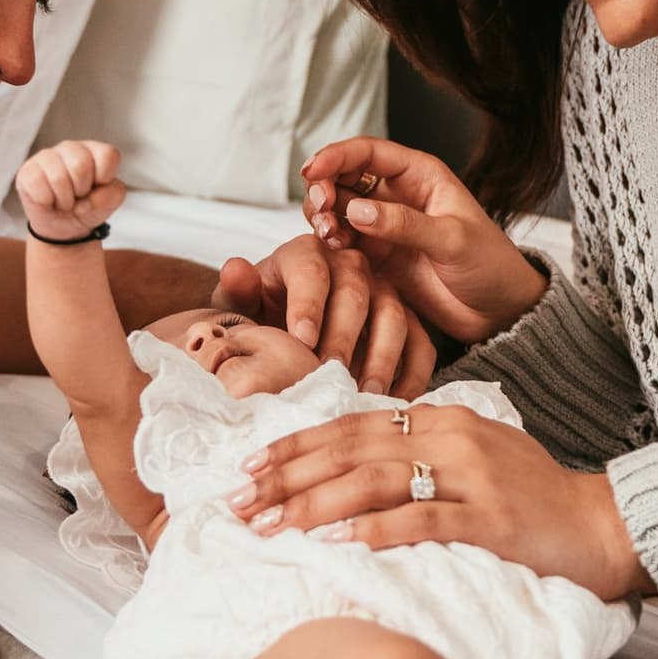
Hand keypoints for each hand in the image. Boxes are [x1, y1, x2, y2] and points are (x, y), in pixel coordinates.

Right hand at [17, 136, 125, 241]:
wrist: (63, 227)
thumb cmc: (87, 207)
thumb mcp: (109, 202)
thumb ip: (113, 193)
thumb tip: (91, 195)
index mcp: (94, 151)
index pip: (107, 155)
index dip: (105, 178)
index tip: (98, 187)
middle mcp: (71, 148)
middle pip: (80, 165)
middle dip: (81, 190)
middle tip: (78, 196)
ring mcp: (46, 157)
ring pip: (58, 177)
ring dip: (64, 200)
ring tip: (63, 201)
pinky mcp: (27, 171)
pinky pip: (37, 185)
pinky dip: (46, 201)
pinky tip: (48, 200)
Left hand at [213, 234, 433, 398]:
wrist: (282, 341)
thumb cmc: (261, 321)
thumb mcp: (241, 309)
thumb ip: (237, 291)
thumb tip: (236, 269)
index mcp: (304, 254)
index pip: (311, 270)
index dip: (308, 305)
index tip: (302, 341)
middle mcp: (349, 265)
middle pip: (355, 293)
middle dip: (343, 337)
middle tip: (328, 373)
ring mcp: (383, 292)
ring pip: (394, 316)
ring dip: (380, 358)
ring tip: (361, 393)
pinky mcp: (408, 323)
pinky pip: (421, 345)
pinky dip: (411, 376)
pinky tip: (389, 404)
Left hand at [228, 405, 648, 599]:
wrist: (605, 526)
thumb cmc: (531, 502)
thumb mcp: (471, 461)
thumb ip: (417, 457)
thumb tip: (348, 473)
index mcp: (441, 418)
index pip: (353, 424)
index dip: (296, 444)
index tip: (248, 466)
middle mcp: (452, 436)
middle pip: (351, 449)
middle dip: (287, 475)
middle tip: (237, 501)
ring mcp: (473, 476)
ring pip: (376, 480)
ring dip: (313, 503)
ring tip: (268, 525)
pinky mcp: (491, 518)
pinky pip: (422, 519)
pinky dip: (373, 529)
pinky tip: (333, 543)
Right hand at [298, 139, 548, 344]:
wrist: (498, 312)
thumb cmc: (490, 266)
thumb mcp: (452, 240)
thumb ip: (405, 224)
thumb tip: (356, 209)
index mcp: (420, 175)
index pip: (368, 152)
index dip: (336, 156)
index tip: (313, 171)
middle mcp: (396, 195)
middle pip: (344, 177)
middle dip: (324, 187)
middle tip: (321, 209)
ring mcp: (383, 226)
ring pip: (337, 209)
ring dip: (324, 216)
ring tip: (329, 234)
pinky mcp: (376, 257)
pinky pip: (341, 242)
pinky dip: (330, 244)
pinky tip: (334, 252)